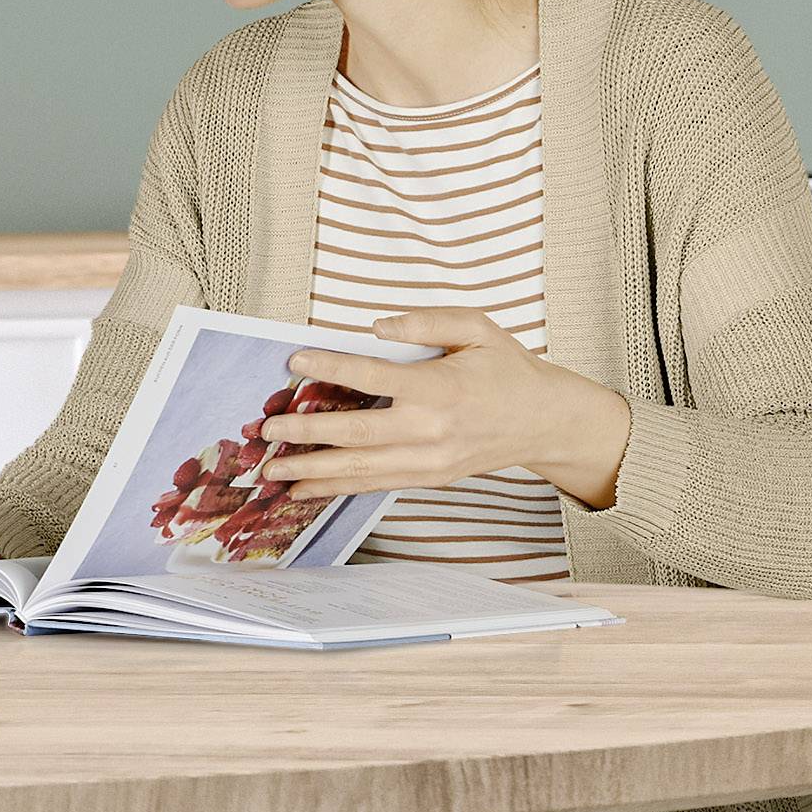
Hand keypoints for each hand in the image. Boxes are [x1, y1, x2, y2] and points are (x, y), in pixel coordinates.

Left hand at [251, 314, 627, 503]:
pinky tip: (304, 490)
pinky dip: (336, 489)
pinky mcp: (429, 477)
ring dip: (312, 471)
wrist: (545, 421)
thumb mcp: (479, 328)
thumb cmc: (509, 369)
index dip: (331, 368)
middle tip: (267, 431)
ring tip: (271, 472)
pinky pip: (375, 484)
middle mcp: (432, 430)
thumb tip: (376, 326)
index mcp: (441, 388)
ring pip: (362, 469)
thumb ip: (427, 322)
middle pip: (358, 434)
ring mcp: (430, 460)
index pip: (374, 376)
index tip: (295, 361)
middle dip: (308, 434)